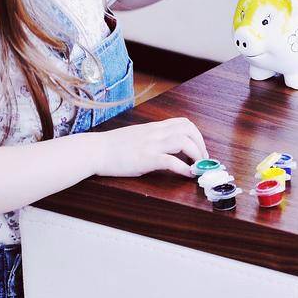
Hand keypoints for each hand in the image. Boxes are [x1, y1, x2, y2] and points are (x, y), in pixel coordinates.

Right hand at [89, 117, 207, 178]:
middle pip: (189, 130)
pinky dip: (184, 167)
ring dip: (197, 155)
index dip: (196, 135)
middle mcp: (156, 133)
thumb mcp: (137, 136)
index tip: (200, 147)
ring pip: (184, 142)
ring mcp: (151, 145)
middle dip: (201, 144)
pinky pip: (171, 161)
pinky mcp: (145, 159)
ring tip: (199, 167)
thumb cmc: (112, 146)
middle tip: (203, 159)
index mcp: (154, 127)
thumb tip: (166, 148)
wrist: (94, 150)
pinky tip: (188, 174)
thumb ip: (152, 138)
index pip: (183, 123)